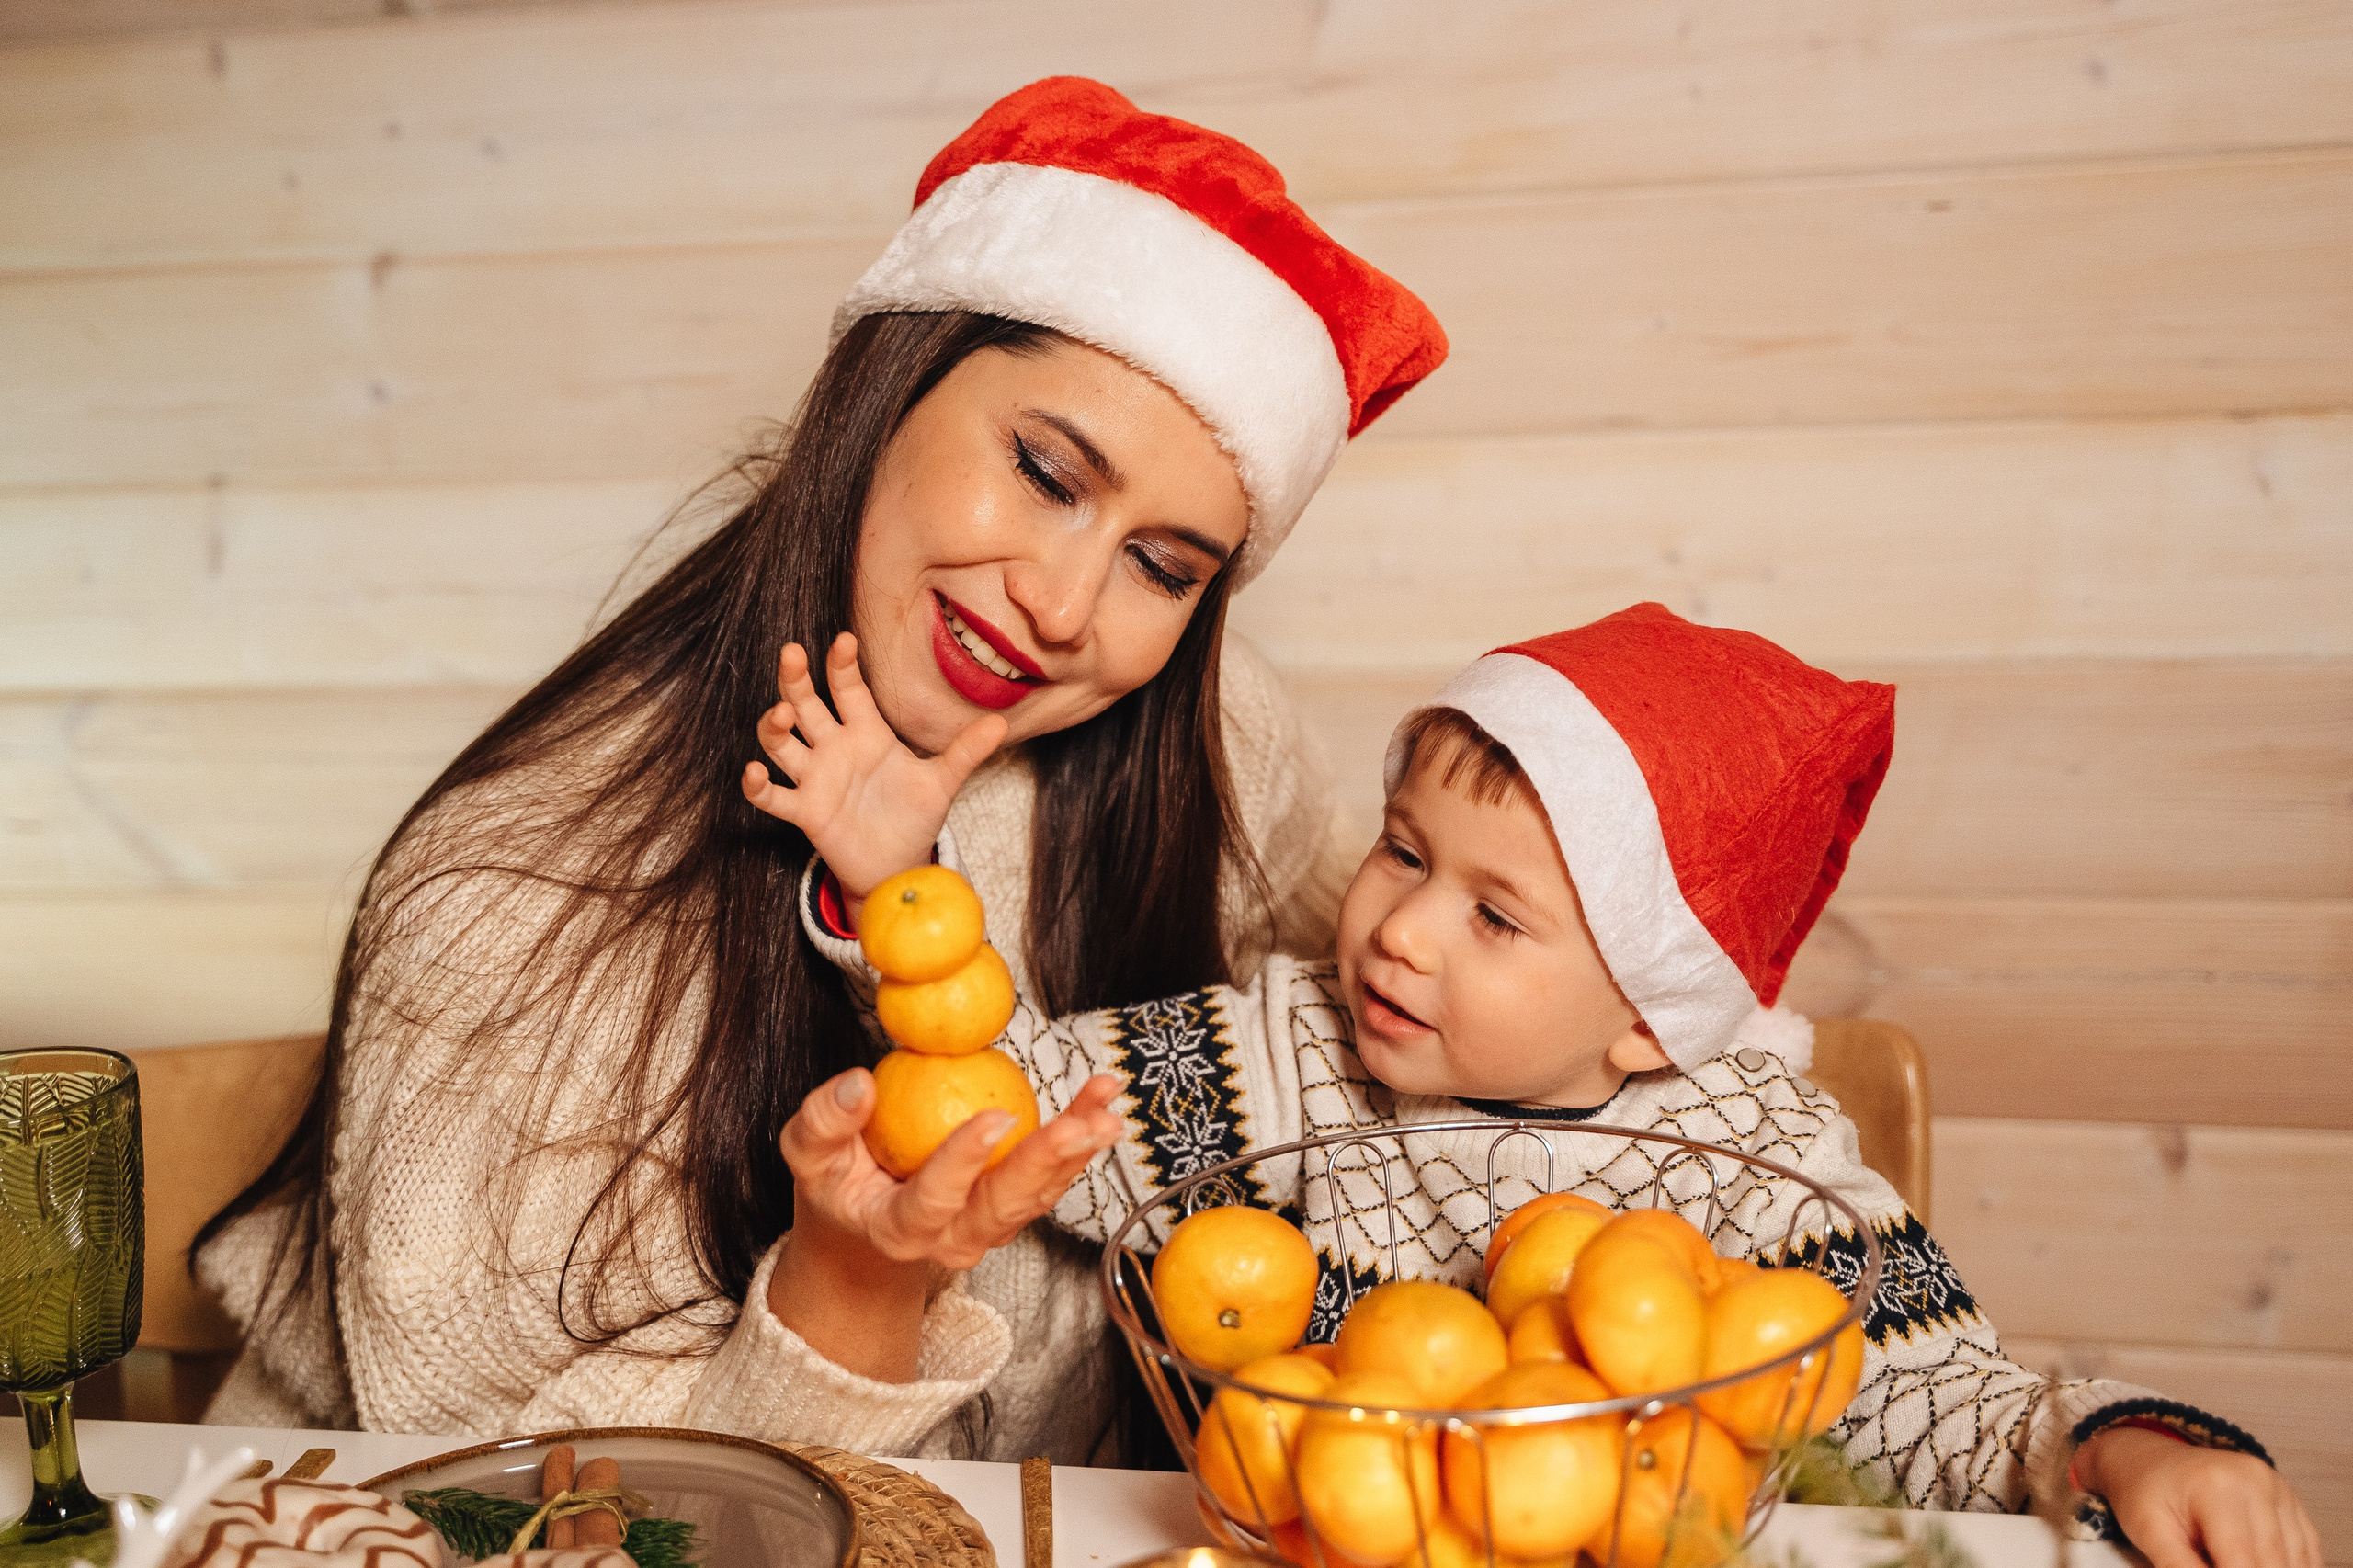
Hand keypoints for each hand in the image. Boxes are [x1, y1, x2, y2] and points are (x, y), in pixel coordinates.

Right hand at [740, 633, 1005, 917]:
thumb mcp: (943, 782)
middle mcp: (835, 747)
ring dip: (774, 726)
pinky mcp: (805, 811)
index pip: (848, 689)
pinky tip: (754, 772)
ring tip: (782, 713)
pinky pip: (772, 796)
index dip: (841, 665)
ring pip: (782, 743)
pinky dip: (757, 785)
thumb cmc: (914, 816)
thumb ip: (966, 752)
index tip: (844, 640)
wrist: (899, 864)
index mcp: (867, 732)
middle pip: (806, 704)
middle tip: (792, 653)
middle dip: (795, 679)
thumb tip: (1003, 723)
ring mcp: (815, 778)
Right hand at [778, 1065, 1124, 1272]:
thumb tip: (858, 1084)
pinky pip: (1050, 1177)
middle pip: (1004, 1205)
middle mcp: (951, 1240)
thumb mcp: (808, 1158)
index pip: (932, 1200)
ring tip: (1108, 1100)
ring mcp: (988, 1230)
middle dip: (1047, 1162)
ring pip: (1039, 1193)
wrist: (863, 1233)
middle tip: (1085, 1124)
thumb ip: (823, 1123)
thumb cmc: (836, 1187)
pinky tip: (1100, 1100)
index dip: (963, 1161)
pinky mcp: (1011, 1211)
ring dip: (1078, 1146)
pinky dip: (1079, 1138)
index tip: (996, 1116)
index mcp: (897, 1230)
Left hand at [2076, 1426, 2320, 1567]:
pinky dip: (2285, 1567)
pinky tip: (2252, 1562)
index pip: (2241, 1563)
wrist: (2151, 1461)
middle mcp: (2259, 1482)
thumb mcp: (2149, 1532)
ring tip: (2218, 1556)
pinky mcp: (2292, 1502)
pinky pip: (2305, 1553)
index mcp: (2219, 1487)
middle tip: (2207, 1563)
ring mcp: (2281, 1489)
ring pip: (2294, 1563)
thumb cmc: (2146, 1495)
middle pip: (2271, 1565)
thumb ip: (2179, 1567)